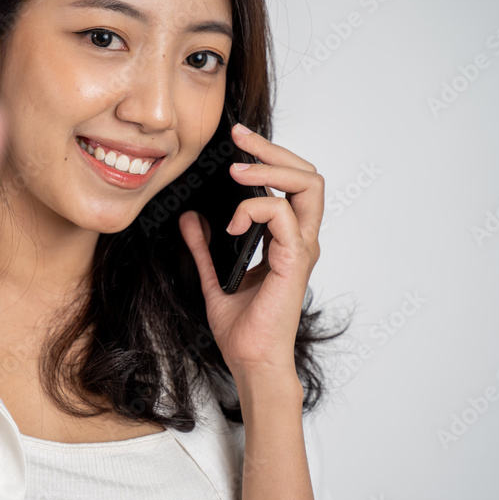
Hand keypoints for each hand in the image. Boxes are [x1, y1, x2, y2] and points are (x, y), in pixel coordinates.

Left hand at [178, 123, 322, 378]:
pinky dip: (256, 208)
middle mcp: (300, 240)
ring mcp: (300, 249)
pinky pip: (283, 216)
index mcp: (286, 240)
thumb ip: (203, 247)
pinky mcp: (293, 261)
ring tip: (237, 171)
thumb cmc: (243, 329)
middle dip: (273, 150)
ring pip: (307, 186)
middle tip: (241, 138)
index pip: (292, 184)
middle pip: (307, 175)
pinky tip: (232, 222)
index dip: (269, 158)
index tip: (237, 144)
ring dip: (270, 170)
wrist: (251, 361)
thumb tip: (190, 218)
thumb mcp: (213, 277)